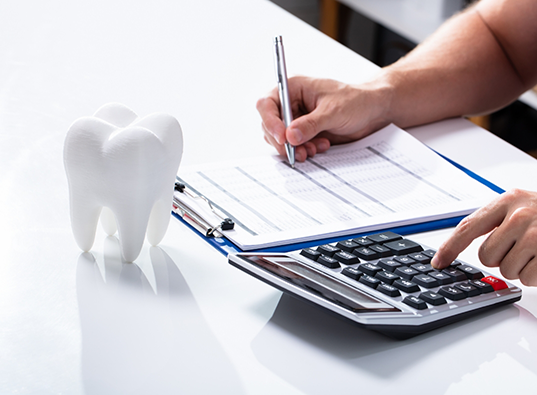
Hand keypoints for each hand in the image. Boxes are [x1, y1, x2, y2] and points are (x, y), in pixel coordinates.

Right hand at [256, 76, 390, 161]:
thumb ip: (311, 124)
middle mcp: (292, 103)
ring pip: (281, 138)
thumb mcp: (333, 111)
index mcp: (294, 88)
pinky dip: (304, 150)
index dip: (270, 121)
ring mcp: (297, 119)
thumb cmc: (356, 101)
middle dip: (283, 141)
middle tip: (297, 152)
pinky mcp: (304, 133)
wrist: (373, 112)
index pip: (267, 104)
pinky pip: (294, 146)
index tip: (282, 137)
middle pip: (270, 125)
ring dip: (294, 148)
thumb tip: (290, 136)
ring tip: (313, 150)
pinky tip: (320, 147)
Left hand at [431, 189, 536, 285]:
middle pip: (485, 256)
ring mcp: (536, 236)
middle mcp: (520, 216)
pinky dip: (534, 275)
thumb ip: (494, 219)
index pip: (468, 227)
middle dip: (500, 258)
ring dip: (519, 267)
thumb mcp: (522, 205)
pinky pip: (527, 278)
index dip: (449, 247)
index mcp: (508, 200)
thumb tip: (457, 244)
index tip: (438, 262)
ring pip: (506, 270)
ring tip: (535, 250)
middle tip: (520, 246)